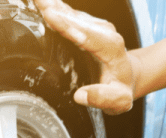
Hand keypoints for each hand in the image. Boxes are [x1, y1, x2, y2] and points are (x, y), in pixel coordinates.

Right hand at [34, 0, 138, 114]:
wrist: (128, 74)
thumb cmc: (121, 87)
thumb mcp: (118, 99)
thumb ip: (103, 98)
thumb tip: (81, 95)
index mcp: (110, 47)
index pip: (86, 35)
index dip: (67, 26)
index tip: (51, 16)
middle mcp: (103, 31)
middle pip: (75, 19)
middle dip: (55, 10)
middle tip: (37, 0)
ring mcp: (95, 25)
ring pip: (70, 13)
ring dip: (52, 5)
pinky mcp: (86, 23)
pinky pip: (68, 14)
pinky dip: (54, 8)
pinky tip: (41, 2)